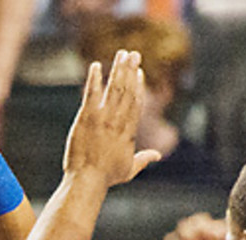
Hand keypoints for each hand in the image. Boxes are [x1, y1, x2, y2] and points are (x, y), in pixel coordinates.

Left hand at [63, 50, 159, 189]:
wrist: (87, 180)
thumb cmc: (106, 178)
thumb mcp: (129, 170)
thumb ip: (144, 159)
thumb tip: (158, 155)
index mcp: (129, 131)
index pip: (136, 103)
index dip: (138, 85)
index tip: (139, 72)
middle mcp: (118, 121)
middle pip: (128, 90)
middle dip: (131, 70)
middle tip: (134, 54)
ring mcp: (103, 118)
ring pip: (114, 88)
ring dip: (118, 69)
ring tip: (122, 54)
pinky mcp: (87, 118)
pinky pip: (92, 94)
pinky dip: (95, 79)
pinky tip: (96, 66)